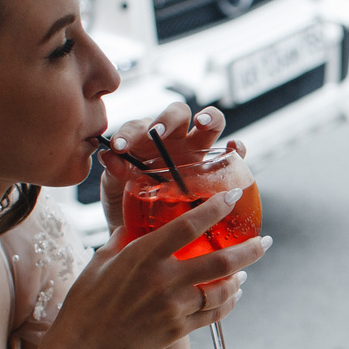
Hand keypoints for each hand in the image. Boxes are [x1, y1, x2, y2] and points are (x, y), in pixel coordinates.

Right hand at [42, 187, 266, 348]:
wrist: (84, 348)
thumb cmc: (87, 301)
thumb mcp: (101, 260)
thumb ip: (124, 239)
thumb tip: (137, 223)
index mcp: (143, 256)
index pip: (188, 225)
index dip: (215, 208)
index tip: (235, 196)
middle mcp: (163, 280)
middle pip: (219, 261)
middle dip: (249, 250)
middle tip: (265, 241)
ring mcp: (173, 307)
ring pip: (221, 290)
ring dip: (240, 277)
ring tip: (247, 270)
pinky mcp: (177, 330)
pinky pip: (214, 315)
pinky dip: (229, 302)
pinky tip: (234, 293)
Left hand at [98, 104, 229, 236]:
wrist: (143, 235)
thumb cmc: (127, 206)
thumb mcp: (115, 189)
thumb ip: (113, 172)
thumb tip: (110, 156)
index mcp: (146, 141)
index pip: (139, 126)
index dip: (129, 133)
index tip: (120, 148)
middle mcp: (174, 141)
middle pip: (178, 113)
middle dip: (169, 118)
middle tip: (158, 132)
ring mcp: (198, 152)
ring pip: (211, 122)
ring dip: (208, 117)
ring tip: (201, 123)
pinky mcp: (218, 170)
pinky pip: (234, 154)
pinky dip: (238, 148)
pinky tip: (234, 148)